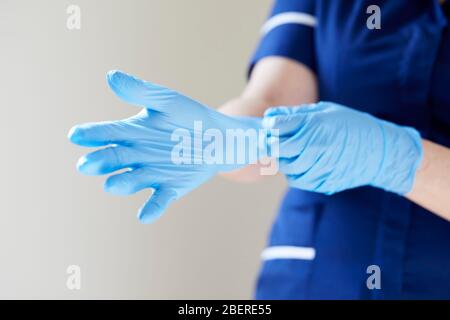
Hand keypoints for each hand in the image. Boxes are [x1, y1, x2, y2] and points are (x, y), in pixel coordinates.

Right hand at [69, 71, 262, 222]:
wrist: (219, 138)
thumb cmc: (189, 117)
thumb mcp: (167, 101)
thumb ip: (141, 92)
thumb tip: (110, 76)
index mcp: (132, 132)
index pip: (107, 132)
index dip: (91, 134)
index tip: (76, 135)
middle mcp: (136, 155)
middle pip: (113, 159)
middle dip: (99, 162)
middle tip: (86, 165)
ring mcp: (151, 173)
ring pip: (131, 180)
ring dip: (121, 183)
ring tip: (112, 184)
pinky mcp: (169, 188)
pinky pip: (158, 200)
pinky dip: (151, 208)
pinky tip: (144, 216)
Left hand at [263, 102, 422, 194]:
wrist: (380, 152)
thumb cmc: (351, 126)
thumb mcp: (325, 111)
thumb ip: (296, 114)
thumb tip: (269, 118)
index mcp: (316, 125)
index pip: (279, 128)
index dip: (269, 128)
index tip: (268, 128)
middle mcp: (316, 147)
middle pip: (279, 150)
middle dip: (272, 146)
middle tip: (271, 142)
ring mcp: (320, 167)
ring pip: (287, 167)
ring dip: (284, 160)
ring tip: (291, 152)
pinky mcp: (323, 183)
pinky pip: (298, 180)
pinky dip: (295, 172)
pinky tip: (303, 163)